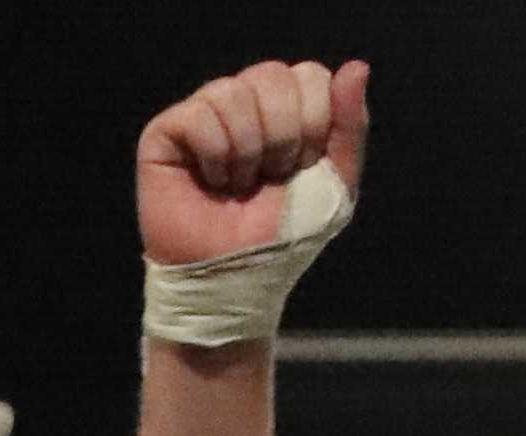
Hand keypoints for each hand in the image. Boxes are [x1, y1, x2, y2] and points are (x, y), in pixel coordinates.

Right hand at [137, 59, 368, 268]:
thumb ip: (350, 127)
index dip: (315, 122)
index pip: (309, 75)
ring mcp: (205, 112)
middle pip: (273, 75)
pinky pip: (199, 114)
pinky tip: (211, 182)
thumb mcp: (334, 187)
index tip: (304, 167)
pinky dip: (215, 156)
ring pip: (234, 91)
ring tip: (239, 184)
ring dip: (248, 151)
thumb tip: (357, 67)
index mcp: (287, 110)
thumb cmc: (281, 239)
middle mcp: (245, 103)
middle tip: (271, 177)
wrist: (235, 279)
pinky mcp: (168, 130)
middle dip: (283, 136)